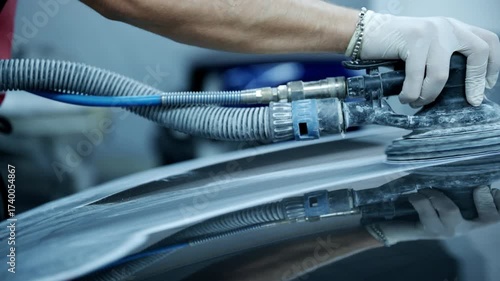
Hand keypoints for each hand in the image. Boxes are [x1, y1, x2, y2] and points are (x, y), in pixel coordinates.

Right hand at [358, 11, 499, 106]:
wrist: (363, 34)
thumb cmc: (391, 46)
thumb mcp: (424, 49)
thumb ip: (441, 59)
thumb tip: (455, 88)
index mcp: (452, 28)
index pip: (486, 42)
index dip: (492, 65)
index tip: (486, 86)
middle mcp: (446, 26)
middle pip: (478, 52)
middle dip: (475, 80)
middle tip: (470, 99)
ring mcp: (431, 31)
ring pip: (441, 75)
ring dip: (428, 95)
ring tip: (417, 100)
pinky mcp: (414, 39)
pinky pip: (418, 77)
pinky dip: (411, 93)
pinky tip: (404, 96)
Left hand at [367, 187, 499, 245]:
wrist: (394, 226)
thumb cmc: (420, 205)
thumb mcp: (440, 195)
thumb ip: (452, 186)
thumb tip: (460, 161)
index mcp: (467, 221)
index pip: (493, 218)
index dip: (498, 205)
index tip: (494, 188)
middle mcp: (459, 229)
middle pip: (484, 219)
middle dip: (482, 200)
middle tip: (477, 187)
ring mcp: (443, 232)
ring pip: (451, 211)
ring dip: (437, 194)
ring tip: (425, 189)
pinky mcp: (426, 230)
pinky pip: (426, 209)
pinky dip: (419, 198)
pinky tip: (413, 195)